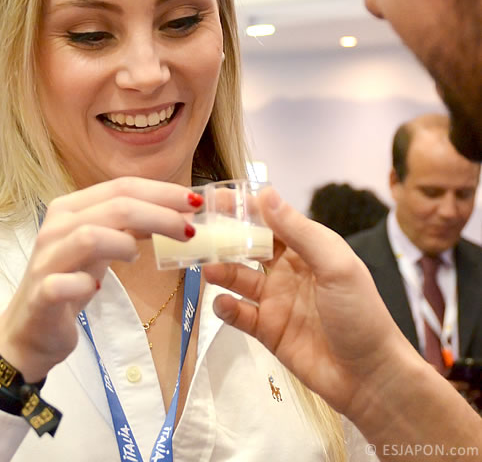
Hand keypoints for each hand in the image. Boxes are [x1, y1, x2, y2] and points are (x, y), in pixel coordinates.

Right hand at [0, 177, 196, 380]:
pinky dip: (84, 283)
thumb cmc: (72, 281)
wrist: (31, 329)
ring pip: (89, 236)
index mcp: (73, 207)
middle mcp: (57, 226)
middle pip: (115, 207)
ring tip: (139, 256)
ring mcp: (46, 260)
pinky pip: (63, 283)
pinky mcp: (41, 294)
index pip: (122, 187)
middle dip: (159, 214)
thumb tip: (181, 214)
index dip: (161, 191)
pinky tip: (96, 288)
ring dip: (125, 243)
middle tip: (190, 229)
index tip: (194, 201)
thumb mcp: (104, 247)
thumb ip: (132, 227)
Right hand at [205, 187, 413, 416]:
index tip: (217, 198)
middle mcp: (289, 269)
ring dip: (221, 269)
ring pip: (239, 277)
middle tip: (198, 231)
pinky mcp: (268, 329)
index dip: (245, 208)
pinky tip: (223, 303)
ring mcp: (277, 299)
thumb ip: (299, 231)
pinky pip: (239, 313)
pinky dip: (226, 306)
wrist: (370, 377)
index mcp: (309, 247)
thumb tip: (266, 194)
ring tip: (207, 268)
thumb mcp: (335, 265)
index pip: (271, 219)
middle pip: (249, 245)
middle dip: (225, 237)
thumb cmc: (361, 314)